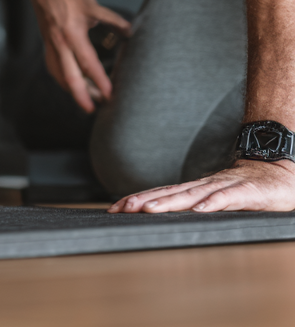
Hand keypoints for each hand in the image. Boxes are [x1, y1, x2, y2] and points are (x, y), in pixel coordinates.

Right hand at [27, 0, 130, 112]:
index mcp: (71, 32)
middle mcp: (59, 40)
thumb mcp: (93, 3)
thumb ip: (111, 20)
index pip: (88, 62)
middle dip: (82, 95)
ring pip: (59, 73)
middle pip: (69, 76)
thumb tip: (130, 31)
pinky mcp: (47, 39)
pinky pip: (52, 64)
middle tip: (94, 108)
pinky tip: (68, 80)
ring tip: (85, 98)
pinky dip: (60, 76)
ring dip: (71, 88)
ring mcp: (50, 41)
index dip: (100, 80)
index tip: (109, 94)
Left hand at [108, 159, 294, 212]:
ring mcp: (222, 187)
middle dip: (144, 201)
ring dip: (169, 202)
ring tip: (149, 209)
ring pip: (192, 195)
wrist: (276, 172)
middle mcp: (203, 186)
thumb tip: (167, 217)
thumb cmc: (244, 188)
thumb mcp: (214, 199)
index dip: (138, 200)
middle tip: (123, 208)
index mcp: (194, 189)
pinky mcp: (245, 192)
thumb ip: (194, 206)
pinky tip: (200, 209)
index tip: (115, 208)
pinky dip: (213, 203)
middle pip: (169, 193)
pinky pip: (227, 198)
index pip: (161, 194)